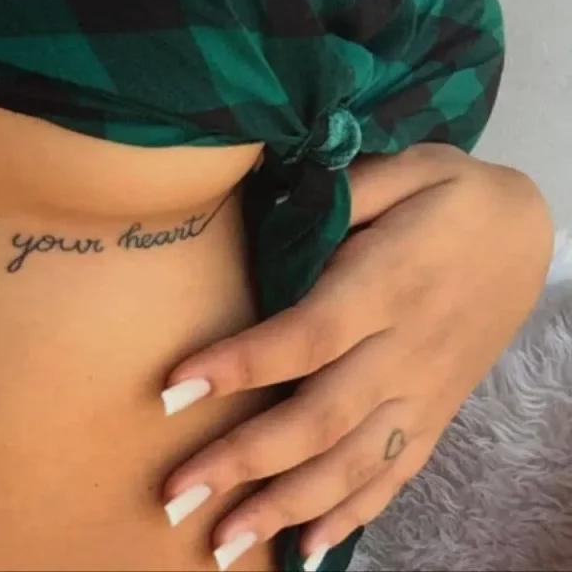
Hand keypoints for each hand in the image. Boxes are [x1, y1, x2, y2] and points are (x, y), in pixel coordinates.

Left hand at [158, 145, 553, 570]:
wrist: (530, 234)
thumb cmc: (450, 198)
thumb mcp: (407, 167)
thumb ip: (343, 192)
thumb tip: (270, 203)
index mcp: (389, 285)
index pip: (305, 336)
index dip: (240, 365)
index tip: (172, 392)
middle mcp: (405, 351)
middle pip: (319, 418)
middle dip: (243, 461)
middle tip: (174, 495)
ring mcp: (423, 392)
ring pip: (351, 462)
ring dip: (283, 507)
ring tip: (220, 544)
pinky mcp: (434, 414)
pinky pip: (393, 475)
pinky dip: (349, 515)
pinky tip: (303, 549)